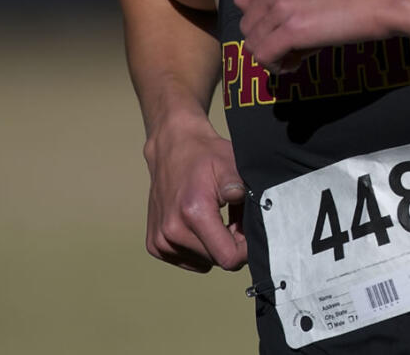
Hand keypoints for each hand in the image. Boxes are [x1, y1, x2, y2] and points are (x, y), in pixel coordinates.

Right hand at [143, 114, 247, 271]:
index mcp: (193, 213)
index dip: (245, 249)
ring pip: (203, 262)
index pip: (228, 258)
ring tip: (214, 217)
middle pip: (217, 260)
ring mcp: (160, 240)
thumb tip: (255, 206)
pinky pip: (188, 259)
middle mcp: (172, 231)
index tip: (246, 230)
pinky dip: (198, 246)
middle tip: (231, 218)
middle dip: (230, 244)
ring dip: (213, 245)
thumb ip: (240, 187)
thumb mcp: (229, 164)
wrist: (172, 147)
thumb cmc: (204, 155)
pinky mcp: (154, 244)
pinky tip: (197, 223)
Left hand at [233, 0, 398, 71]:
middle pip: (247, 22)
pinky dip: (276, 65)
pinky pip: (265, 55)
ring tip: (294, 56)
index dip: (259, 16)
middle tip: (290, 44)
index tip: (279, 26)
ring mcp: (282, 6)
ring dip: (270, 53)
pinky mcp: (292, 31)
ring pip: (253, 41)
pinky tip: (295, 65)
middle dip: (265, 36)